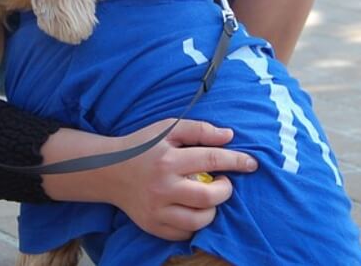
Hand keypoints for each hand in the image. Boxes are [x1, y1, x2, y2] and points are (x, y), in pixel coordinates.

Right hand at [104, 119, 256, 240]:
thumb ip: (200, 130)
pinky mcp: (153, 226)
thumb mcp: (168, 128)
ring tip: (207, 196)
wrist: (108, 171)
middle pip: (209, 197)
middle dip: (225, 189)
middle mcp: (162, 187)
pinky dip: (195, 223)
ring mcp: (157, 210)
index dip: (237, 161)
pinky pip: (184, 232)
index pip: (213, 160)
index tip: (252, 163)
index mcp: (168, 160)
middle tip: (223, 182)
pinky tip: (193, 209)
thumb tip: (230, 137)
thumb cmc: (143, 146)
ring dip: (212, 209)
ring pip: (199, 220)